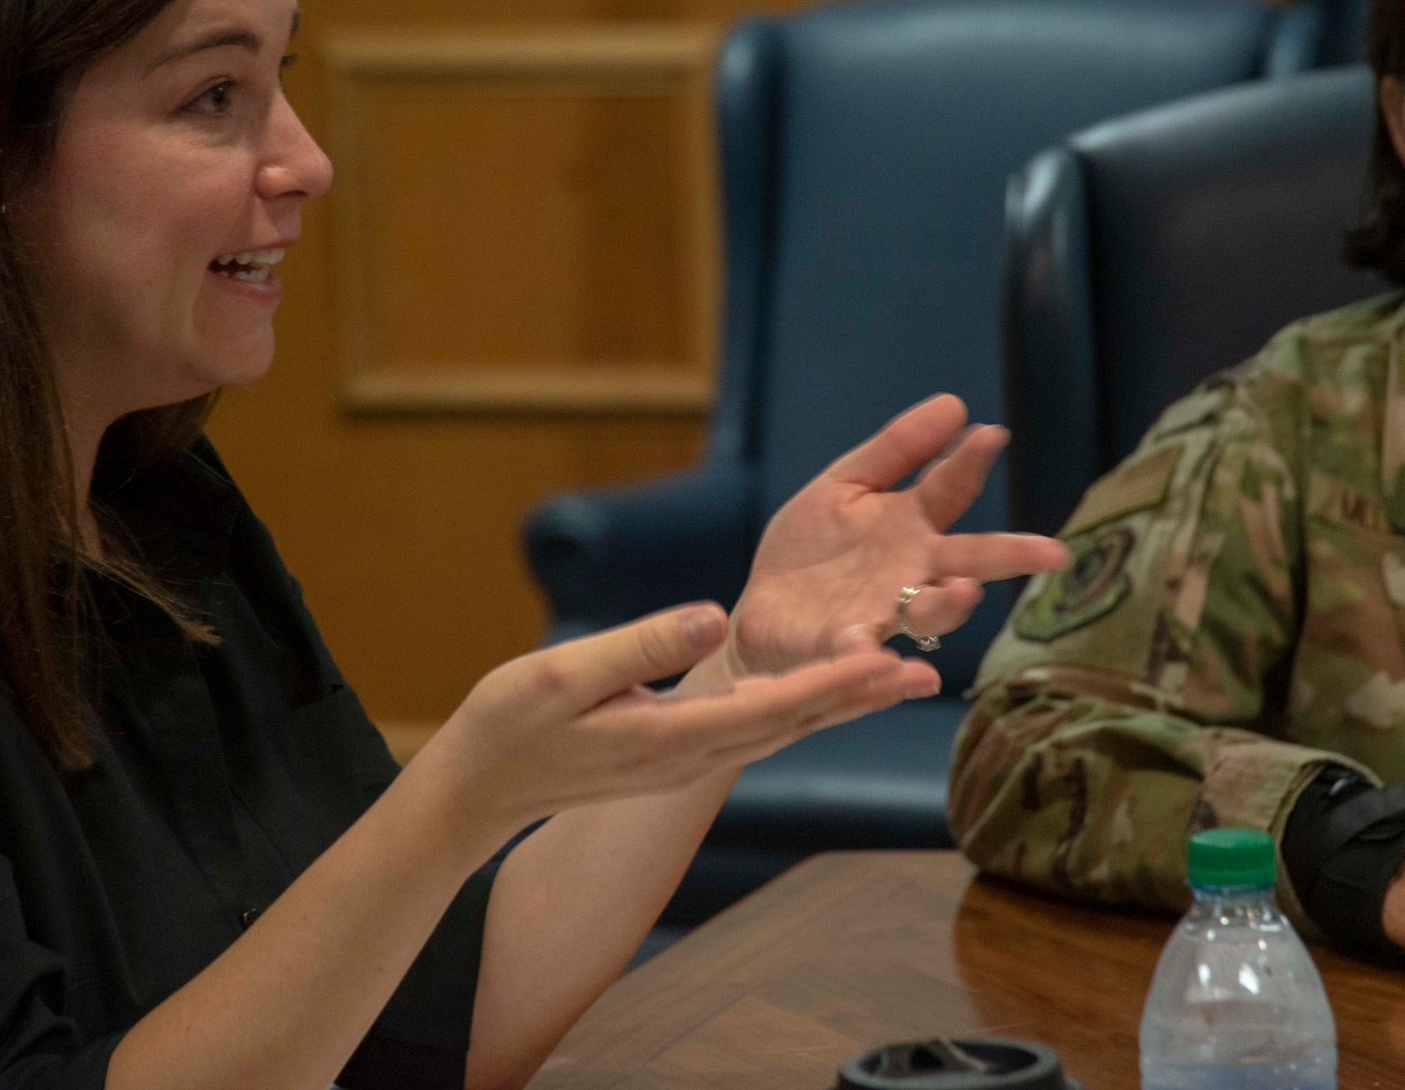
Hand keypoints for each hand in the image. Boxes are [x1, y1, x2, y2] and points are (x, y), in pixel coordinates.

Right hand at [420, 602, 928, 854]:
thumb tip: (711, 616)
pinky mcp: (679, 750)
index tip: (885, 659)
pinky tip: (827, 687)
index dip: (833, 683)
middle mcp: (693, 753)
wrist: (478, 788)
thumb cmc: (511, 724)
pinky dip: (802, 704)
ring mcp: (688, 757)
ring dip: (841, 702)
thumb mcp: (564, 674)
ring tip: (897, 676)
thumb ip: (640, 645)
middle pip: (795, 722)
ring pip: (783, 727)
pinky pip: (758, 727)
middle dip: (860, 697)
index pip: (772, 707)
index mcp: (671, 734)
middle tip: (925, 672)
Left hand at [729, 394, 1069, 680]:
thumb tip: (955, 404)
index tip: (990, 435)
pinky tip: (905, 671)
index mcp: (910, 524)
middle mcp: (911, 572)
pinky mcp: (847, 649)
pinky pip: (873, 660)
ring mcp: (884, 612)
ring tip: (963, 592)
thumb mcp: (845, 486)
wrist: (762, 612)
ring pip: (931, 611)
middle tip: (1053, 553)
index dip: (969, 462)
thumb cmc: (812, 551)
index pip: (950, 487)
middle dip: (1010, 556)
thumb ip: (896, 449)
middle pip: (968, 560)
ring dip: (951, 604)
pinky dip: (894, 673)